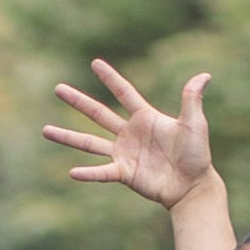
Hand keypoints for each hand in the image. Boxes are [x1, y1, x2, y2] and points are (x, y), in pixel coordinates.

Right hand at [44, 61, 214, 211]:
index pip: (123, 93)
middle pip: (98, 114)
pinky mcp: (124, 173)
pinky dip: (88, 173)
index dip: (110, 78)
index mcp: (145, 117)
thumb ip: (192, 99)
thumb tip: (204, 75)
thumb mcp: (195, 124)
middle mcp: (129, 133)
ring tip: (46, 130)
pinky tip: (72, 172)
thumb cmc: (196, 154)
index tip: (95, 63)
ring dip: (68, 137)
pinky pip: (102, 172)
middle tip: (58, 89)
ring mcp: (123, 153)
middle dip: (78, 101)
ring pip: (89, 142)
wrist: (191, 186)